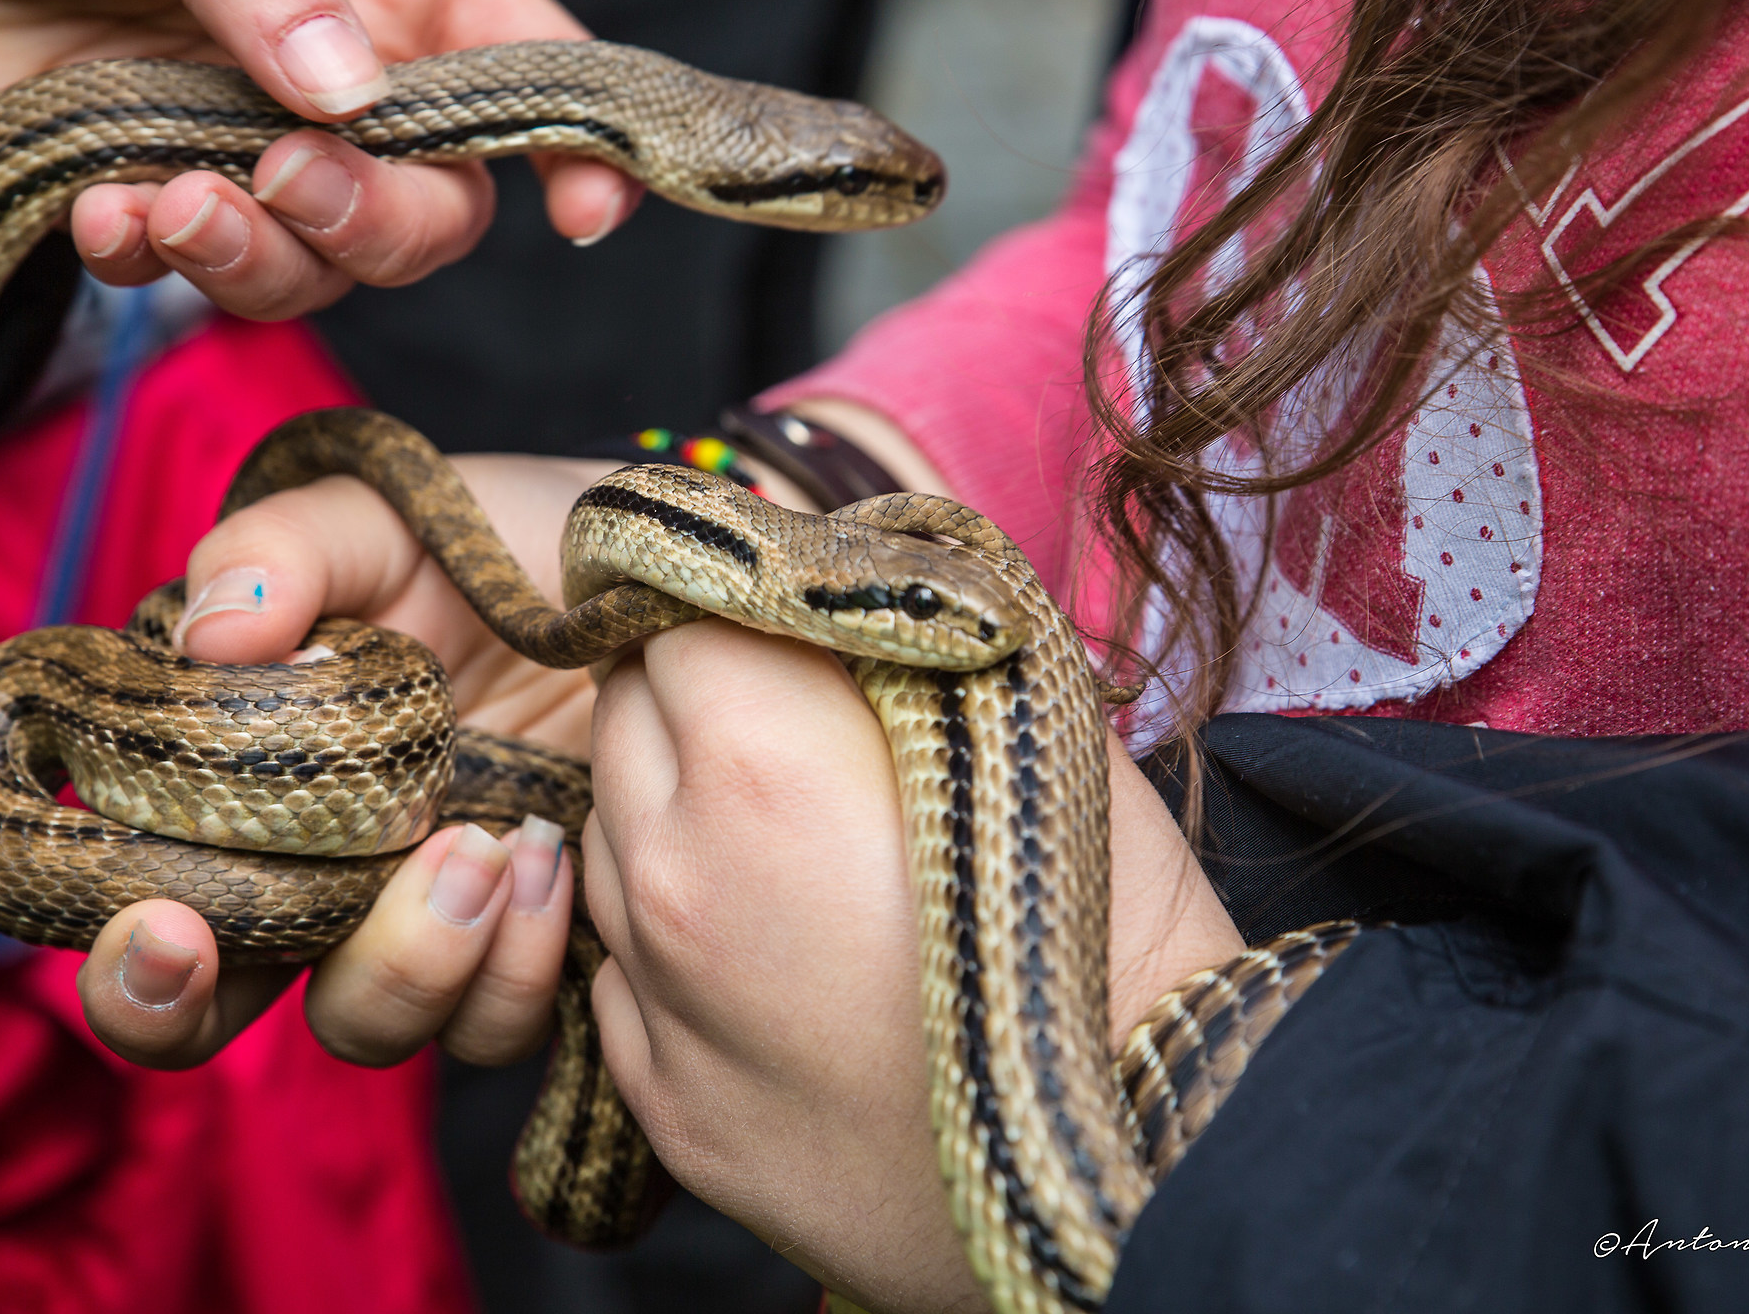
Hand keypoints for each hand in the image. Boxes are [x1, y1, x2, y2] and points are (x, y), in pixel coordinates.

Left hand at [0, 0, 637, 320]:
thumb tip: (353, 91)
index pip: (523, 56)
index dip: (573, 140)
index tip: (580, 210)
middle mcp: (334, 60)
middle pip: (436, 199)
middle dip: (377, 216)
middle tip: (283, 181)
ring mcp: (242, 135)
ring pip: (327, 261)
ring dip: (261, 254)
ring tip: (166, 199)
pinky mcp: (153, 190)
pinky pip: (201, 275)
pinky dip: (161, 265)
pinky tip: (100, 210)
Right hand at [77, 453, 614, 1067]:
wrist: (655, 573)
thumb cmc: (501, 539)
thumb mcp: (387, 516)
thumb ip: (286, 549)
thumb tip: (213, 634)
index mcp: (236, 777)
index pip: (119, 893)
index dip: (115, 947)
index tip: (153, 924)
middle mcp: (308, 870)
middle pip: (201, 1010)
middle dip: (181, 1010)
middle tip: (219, 949)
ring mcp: (415, 917)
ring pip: (359, 1022)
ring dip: (401, 961)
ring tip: (478, 848)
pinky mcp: (523, 943)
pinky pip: (491, 1021)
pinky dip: (513, 962)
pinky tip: (550, 857)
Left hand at [581, 621, 1242, 1312]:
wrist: (1138, 1182)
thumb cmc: (1116, 947)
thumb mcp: (1040, 737)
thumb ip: (918, 641)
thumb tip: (858, 566)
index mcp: (761, 765)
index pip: (676, 608)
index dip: (736, 596)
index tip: (783, 607)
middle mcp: (675, 874)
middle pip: (625, 709)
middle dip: (702, 692)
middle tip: (802, 719)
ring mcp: (658, 999)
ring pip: (610, 834)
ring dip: (678, 812)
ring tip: (804, 848)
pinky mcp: (663, 1100)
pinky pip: (625, 965)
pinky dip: (680, 937)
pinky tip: (785, 955)